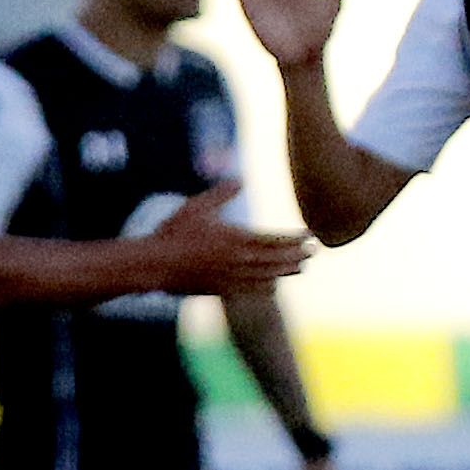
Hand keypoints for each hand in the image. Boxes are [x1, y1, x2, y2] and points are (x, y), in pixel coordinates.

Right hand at [138, 183, 312, 294]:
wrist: (155, 265)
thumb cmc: (174, 233)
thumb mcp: (198, 206)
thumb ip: (222, 193)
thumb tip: (241, 178)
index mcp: (236, 239)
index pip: (274, 240)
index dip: (295, 239)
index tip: (309, 236)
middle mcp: (239, 261)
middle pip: (276, 260)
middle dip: (297, 255)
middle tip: (314, 252)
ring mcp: (231, 278)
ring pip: (267, 276)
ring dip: (286, 271)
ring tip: (302, 267)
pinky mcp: (221, 290)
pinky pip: (251, 290)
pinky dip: (266, 287)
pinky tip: (274, 285)